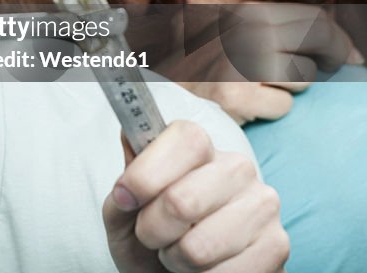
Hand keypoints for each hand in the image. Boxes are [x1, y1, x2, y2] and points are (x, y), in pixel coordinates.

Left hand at [105, 121, 287, 272]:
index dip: (145, 175)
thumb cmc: (152, 233)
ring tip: (178, 252)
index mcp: (199, 146)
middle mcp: (237, 167)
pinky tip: (205, 268)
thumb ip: (124, 182)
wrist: (174, 272)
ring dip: (176, 259)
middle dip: (152, 230)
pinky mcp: (277, 245)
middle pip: (182, 201)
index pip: (184, 141)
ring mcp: (262, 205)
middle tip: (152, 236)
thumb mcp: (124, 208)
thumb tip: (128, 150)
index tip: (125, 199)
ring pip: (199, 247)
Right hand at [161, 3, 358, 122]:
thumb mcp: (238, 33)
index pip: (311, 18)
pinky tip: (250, 105)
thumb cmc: (208, 65)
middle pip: (317, 40)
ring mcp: (238, 62)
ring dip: (291, 89)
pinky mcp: (235, 96)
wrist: (160, 89)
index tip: (350, 55)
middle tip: (337, 68)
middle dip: (333, 57)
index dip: (338, 38)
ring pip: (303, 78)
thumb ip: (279, 31)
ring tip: (264, 87)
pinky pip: (282, 106)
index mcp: (246, 12)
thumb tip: (344, 45)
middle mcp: (243, 31)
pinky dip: (271, 110)